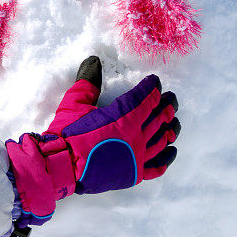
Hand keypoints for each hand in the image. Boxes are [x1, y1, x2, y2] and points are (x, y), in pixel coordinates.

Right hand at [6, 57, 179, 226]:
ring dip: (171, 128)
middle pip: (159, 117)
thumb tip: (93, 61)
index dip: (152, 87)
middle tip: (172, 99)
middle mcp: (135, 135)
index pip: (146, 97)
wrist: (61, 166)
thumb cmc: (67, 133)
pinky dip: (166, 158)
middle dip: (167, 105)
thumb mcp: (74, 102)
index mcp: (123, 117)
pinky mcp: (134, 174)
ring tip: (174, 121)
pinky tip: (171, 150)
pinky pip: (157, 166)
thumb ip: (87, 82)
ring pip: (162, 140)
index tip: (155, 82)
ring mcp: (137, 156)